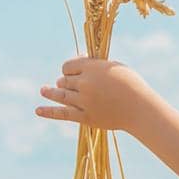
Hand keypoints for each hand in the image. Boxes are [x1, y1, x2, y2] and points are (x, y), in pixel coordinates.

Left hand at [35, 57, 162, 131]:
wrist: (141, 109)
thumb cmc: (132, 85)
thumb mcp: (116, 68)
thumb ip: (96, 65)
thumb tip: (80, 62)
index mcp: (92, 68)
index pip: (68, 66)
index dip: (70, 69)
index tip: (75, 72)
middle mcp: (84, 83)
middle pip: (64, 81)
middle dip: (66, 82)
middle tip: (72, 85)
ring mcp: (83, 101)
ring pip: (61, 95)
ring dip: (51, 92)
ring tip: (43, 90)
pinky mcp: (85, 117)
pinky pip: (62, 113)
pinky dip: (48, 112)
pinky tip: (37, 110)